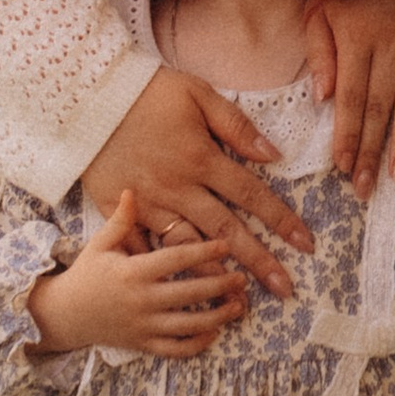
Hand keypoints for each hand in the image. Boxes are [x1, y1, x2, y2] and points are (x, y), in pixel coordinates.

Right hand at [30, 190, 249, 361]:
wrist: (64, 314)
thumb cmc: (87, 273)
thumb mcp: (100, 244)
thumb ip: (120, 220)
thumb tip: (132, 189)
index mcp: (132, 272)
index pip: (175, 259)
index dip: (204, 251)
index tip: (226, 244)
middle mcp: (141, 300)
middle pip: (189, 293)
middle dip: (219, 286)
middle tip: (242, 277)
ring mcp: (143, 326)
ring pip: (188, 325)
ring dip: (218, 317)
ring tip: (238, 306)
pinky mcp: (143, 345)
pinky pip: (175, 350)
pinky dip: (197, 344)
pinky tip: (214, 332)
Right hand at [80, 64, 312, 299]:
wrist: (89, 99)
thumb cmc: (148, 93)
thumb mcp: (197, 94)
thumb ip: (236, 126)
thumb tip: (273, 154)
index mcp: (200, 159)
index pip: (252, 195)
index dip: (281, 220)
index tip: (306, 243)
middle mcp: (177, 188)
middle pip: (226, 231)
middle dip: (258, 261)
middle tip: (285, 288)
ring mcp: (147, 205)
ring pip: (187, 248)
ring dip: (215, 276)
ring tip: (238, 302)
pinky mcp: (120, 213)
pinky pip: (144, 249)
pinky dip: (162, 272)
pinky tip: (178, 293)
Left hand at [302, 0, 394, 190]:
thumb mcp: (318, 12)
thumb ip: (319, 52)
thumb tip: (322, 97)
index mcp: (356, 35)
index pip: (350, 95)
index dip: (347, 133)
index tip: (344, 168)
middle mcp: (391, 39)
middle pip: (380, 104)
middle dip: (373, 149)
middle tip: (367, 187)